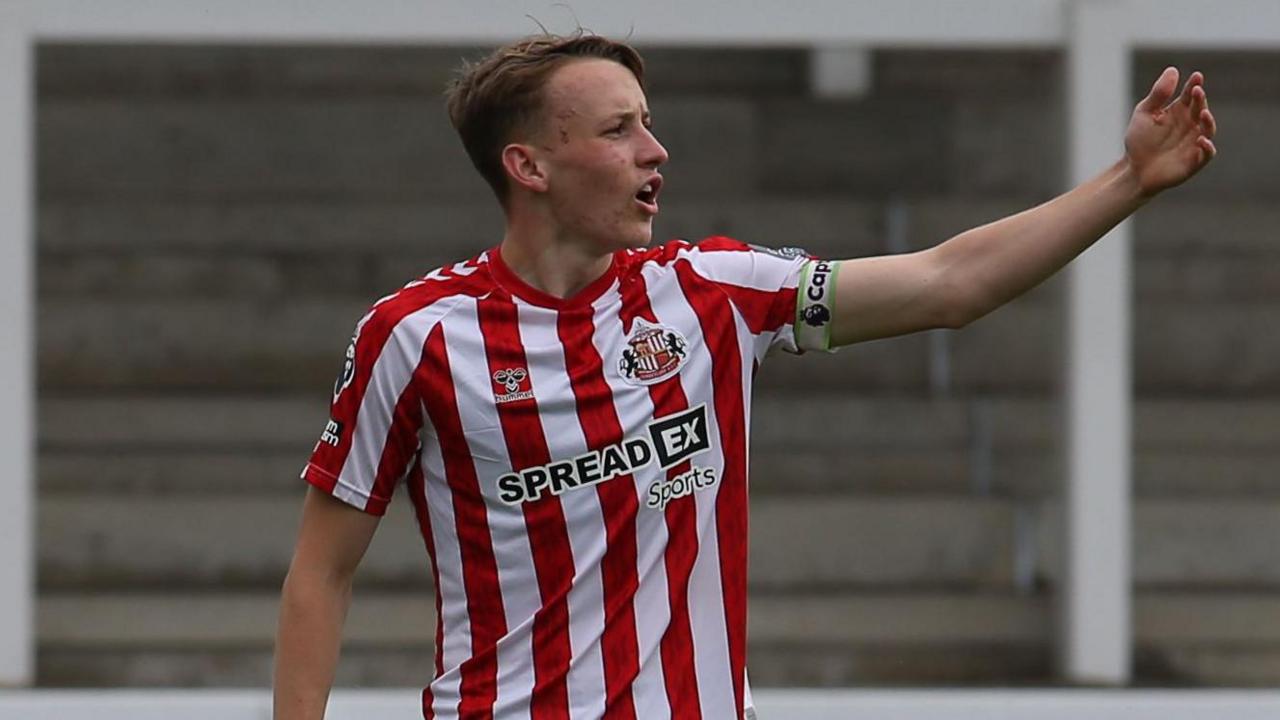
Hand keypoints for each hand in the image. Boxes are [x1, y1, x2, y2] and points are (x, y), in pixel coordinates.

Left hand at [1124, 67, 1217, 197]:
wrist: (1134, 169)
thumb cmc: (1140, 141)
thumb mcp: (1145, 114)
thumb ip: (1159, 94)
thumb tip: (1173, 69)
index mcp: (1180, 111)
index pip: (1191, 95)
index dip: (1194, 85)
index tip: (1196, 77)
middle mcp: (1191, 124)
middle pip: (1200, 108)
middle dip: (1200, 100)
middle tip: (1196, 91)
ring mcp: (1195, 142)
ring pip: (1208, 129)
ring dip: (1208, 121)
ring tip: (1202, 113)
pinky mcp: (1195, 160)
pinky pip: (1207, 153)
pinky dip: (1207, 147)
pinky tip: (1202, 140)